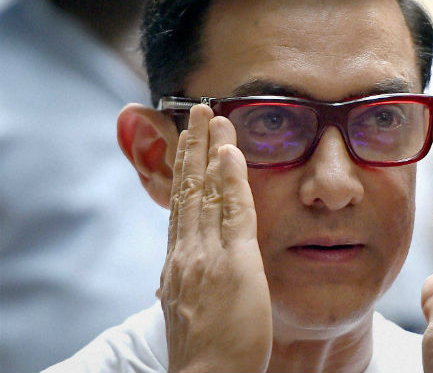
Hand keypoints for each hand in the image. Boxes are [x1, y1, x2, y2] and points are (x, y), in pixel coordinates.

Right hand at [159, 105, 271, 372]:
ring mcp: (206, 255)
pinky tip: (230, 152)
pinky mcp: (233, 263)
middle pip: (188, 188)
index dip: (184, 170)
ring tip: (212, 117)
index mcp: (178, 261)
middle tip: (197, 111)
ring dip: (209, 150)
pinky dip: (230, 179)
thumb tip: (172, 269)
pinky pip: (233, 212)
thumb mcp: (185, 305)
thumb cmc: (204, 348)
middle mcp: (187, 251)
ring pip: (206, 191)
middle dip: (192, 147)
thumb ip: (183, 279)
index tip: (188, 143)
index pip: (182, 204)